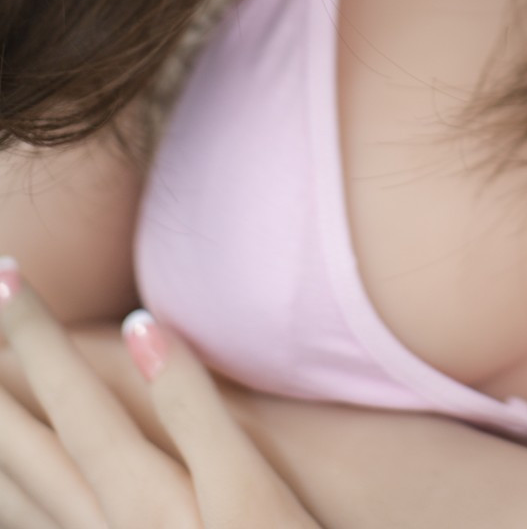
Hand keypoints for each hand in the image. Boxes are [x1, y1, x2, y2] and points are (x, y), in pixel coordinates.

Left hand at [0, 258, 320, 525]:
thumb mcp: (248, 486)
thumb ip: (193, 406)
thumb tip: (141, 326)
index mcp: (135, 488)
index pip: (69, 392)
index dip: (33, 332)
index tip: (6, 276)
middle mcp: (97, 525)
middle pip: (22, 442)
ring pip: (11, 496)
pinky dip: (5, 503)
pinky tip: (7, 492)